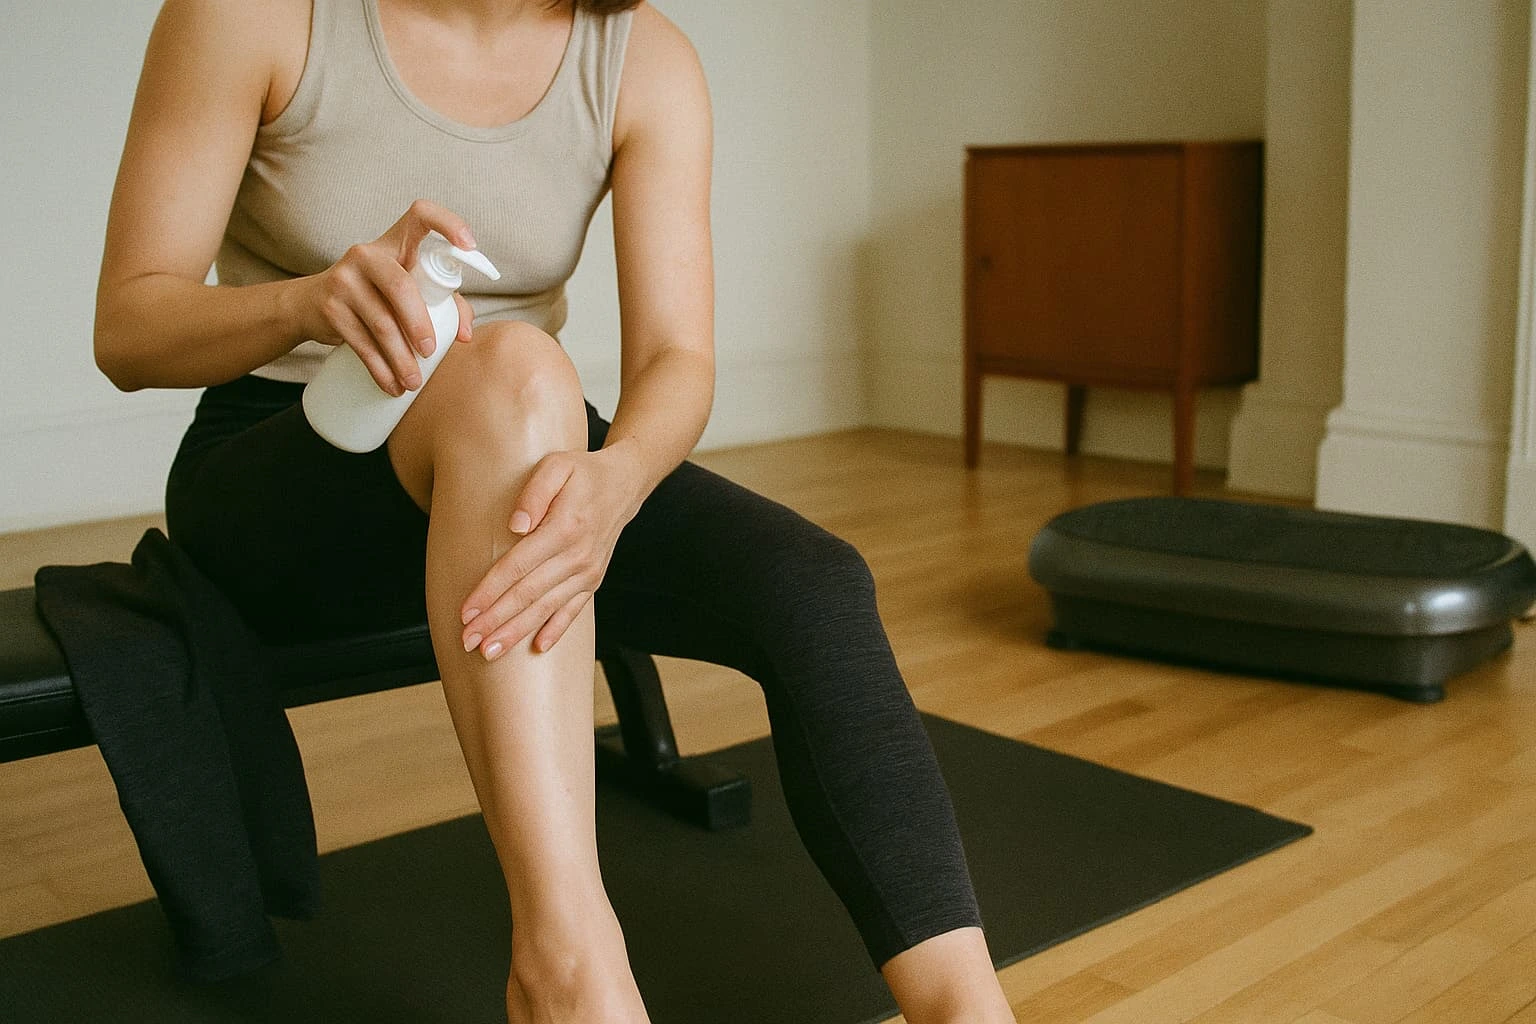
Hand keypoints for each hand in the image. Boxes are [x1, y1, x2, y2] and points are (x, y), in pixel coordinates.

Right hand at [303, 199, 480, 396]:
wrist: (311, 304)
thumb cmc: (376, 295)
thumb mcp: (407, 288)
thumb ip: (443, 302)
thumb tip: (465, 335)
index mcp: (395, 242)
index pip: (420, 214)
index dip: (448, 223)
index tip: (469, 245)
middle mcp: (367, 254)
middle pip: (401, 286)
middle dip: (419, 324)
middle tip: (431, 352)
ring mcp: (344, 279)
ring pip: (381, 322)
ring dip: (400, 358)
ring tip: (414, 382)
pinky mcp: (329, 307)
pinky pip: (360, 342)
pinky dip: (379, 368)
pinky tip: (391, 385)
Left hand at [458, 448, 644, 658]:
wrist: (624, 484)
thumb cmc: (582, 472)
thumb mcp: (556, 466)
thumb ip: (534, 492)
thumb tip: (515, 526)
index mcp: (564, 528)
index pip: (518, 567)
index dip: (490, 591)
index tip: (467, 611)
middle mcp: (577, 556)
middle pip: (528, 595)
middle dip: (495, 621)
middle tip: (467, 641)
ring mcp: (587, 572)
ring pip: (546, 608)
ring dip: (516, 632)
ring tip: (489, 652)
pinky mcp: (593, 580)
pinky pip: (572, 611)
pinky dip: (555, 630)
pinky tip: (537, 649)